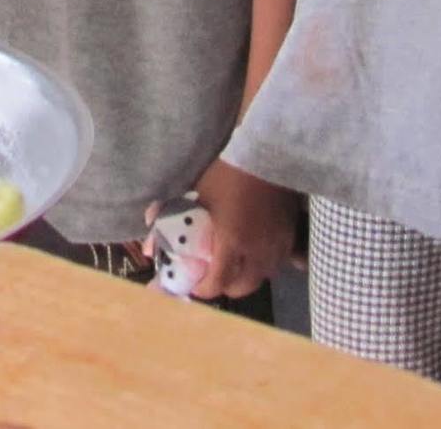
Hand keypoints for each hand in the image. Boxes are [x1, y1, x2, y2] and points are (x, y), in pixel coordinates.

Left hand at [172, 159, 299, 299]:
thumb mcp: (195, 192)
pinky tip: (259, 254)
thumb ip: (171, 215)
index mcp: (231, 242)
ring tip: (236, 264)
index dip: (204, 289)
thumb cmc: (227, 172)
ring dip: (248, 276)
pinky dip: (267, 263)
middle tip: (214, 274)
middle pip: (243, 288)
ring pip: (264, 277)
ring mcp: (277, 245)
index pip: (218, 283)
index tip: (195, 285)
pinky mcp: (291, 235)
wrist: (264, 152)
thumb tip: (149, 233)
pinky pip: (281, 262)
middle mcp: (257, 251)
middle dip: (226, 286)